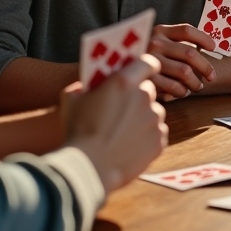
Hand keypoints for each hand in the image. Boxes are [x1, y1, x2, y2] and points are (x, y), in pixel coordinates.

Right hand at [62, 54, 167, 193]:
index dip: (145, 65)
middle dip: (138, 95)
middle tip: (122, 107)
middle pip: (149, 89)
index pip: (147, 62)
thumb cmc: (77, 131)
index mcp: (124, 82)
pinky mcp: (159, 140)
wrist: (89, 168)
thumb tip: (86, 85)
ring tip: (122, 131)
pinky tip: (128, 143)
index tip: (142, 69)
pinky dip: (146, 136)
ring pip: (153, 112)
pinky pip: (156, 132)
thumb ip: (82, 86)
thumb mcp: (71, 99)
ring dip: (142, 117)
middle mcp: (144, 97)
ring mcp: (154, 120)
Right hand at [147, 24, 216, 98]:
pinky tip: (183, 92)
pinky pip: (175, 87)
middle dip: (205, 67)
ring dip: (196, 82)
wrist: (119, 70)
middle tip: (211, 76)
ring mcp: (150, 61)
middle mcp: (154, 43)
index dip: (203, 39)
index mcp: (160, 31)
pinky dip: (183, 91)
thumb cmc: (147, 59)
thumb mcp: (158, 43)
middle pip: (190, 53)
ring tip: (197, 86)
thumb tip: (209, 47)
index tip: (213, 48)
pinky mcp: (148, 79)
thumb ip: (177, 43)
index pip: (186, 30)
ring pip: (185, 72)